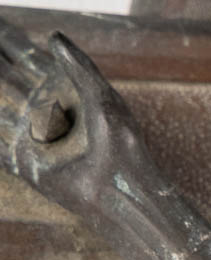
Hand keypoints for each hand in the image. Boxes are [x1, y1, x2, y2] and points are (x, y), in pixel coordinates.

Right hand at [0, 20, 144, 209]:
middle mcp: (43, 109)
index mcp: (63, 89)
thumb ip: (79, 67)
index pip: (26, 56)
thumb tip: (53, 36)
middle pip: (4, 77)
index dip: (7, 39)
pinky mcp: (22, 161)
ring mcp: (30, 134)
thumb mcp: (104, 99)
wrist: (120, 192)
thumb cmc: (120, 145)